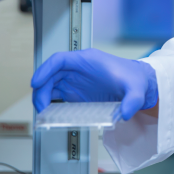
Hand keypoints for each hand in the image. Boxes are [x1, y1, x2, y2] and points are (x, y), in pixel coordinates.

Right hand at [30, 49, 157, 120]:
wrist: (137, 84)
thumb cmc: (133, 79)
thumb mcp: (136, 90)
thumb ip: (132, 101)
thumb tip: (126, 113)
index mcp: (87, 60)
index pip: (59, 60)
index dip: (45, 70)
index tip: (36, 82)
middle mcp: (78, 69)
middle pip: (51, 74)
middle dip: (41, 89)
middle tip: (40, 106)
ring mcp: (76, 80)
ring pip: (51, 85)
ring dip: (43, 97)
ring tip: (42, 112)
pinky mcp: (76, 92)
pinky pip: (57, 95)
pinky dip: (50, 103)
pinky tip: (49, 113)